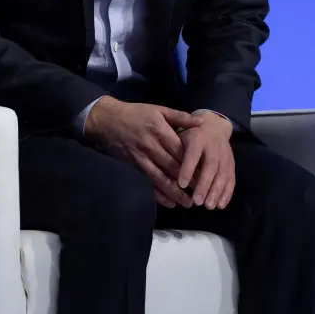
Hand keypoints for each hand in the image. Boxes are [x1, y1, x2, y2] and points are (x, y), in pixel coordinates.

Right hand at [84, 97, 204, 207]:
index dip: (194, 163)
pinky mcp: (133, 166)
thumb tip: (201, 123)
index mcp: (160, 130)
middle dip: (187, 181)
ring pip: (160, 178)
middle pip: (172, 166)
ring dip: (174, 192)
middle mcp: (151, 145)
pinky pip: (147, 182)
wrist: (108, 120)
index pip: (180, 150)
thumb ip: (180, 117)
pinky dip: (158, 194)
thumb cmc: (137, 113)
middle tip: (202, 193)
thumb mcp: (159, 110)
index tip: (207, 174)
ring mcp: (141, 157)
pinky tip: (169, 203)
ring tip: (188, 203)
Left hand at [176, 111, 235, 209]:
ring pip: (222, 173)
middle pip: (211, 166)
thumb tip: (164, 170)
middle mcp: (213, 146)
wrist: (214, 126)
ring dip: (217, 191)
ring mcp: (225, 155)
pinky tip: (221, 205)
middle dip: (204, 185)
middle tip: (197, 202)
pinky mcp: (231, 163)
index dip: (188, 169)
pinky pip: (231, 178)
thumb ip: (174, 150)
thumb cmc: (190, 134)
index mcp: (198, 138)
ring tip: (209, 206)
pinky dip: (227, 192)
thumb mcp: (180, 135)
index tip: (181, 184)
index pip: (193, 154)